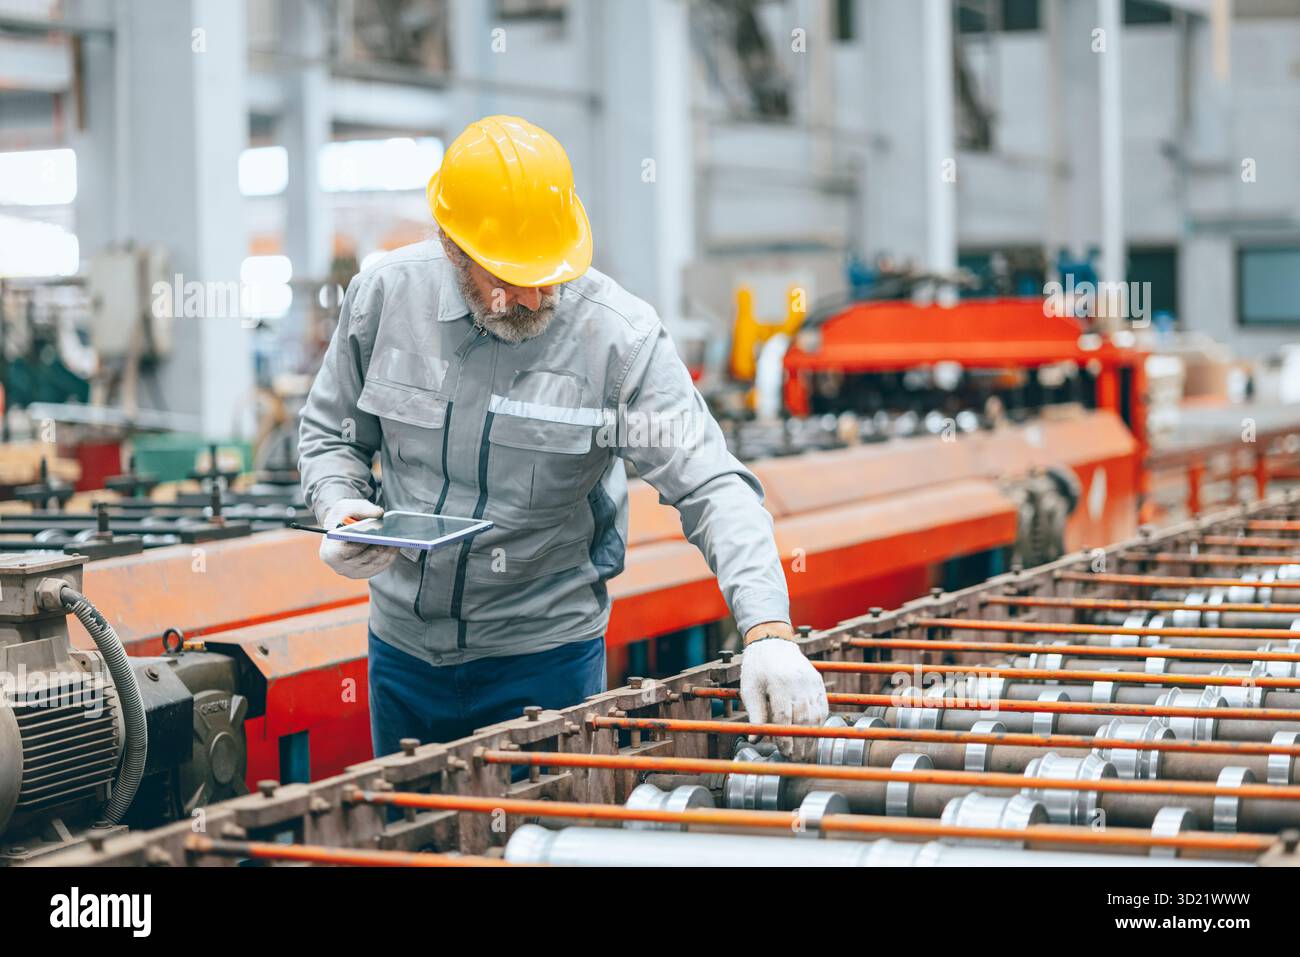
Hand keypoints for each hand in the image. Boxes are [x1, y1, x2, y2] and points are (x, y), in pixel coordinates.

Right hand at [318, 499, 397, 579]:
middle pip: (363, 559)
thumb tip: (379, 514)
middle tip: (392, 538)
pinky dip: (388, 557)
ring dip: (386, 552)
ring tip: (398, 541)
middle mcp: (340, 567)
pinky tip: (396, 546)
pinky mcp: (364, 573)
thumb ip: (360, 508)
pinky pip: (379, 567)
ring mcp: (353, 572)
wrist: (341, 530)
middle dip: (378, 548)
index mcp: (330, 552)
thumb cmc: (342, 518)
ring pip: (373, 563)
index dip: (361, 543)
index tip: (375, 536)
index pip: (346, 551)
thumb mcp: (345, 507)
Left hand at [739, 624, 828, 761]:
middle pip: (803, 719)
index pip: (784, 717)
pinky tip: (814, 733)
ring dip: (812, 736)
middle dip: (800, 742)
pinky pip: (822, 706)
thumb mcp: (750, 689)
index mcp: (778, 684)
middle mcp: (798, 683)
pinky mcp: (818, 682)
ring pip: (815, 715)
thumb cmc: (757, 667)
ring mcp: (810, 682)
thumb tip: (756, 739)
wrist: (773, 643)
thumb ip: (755, 715)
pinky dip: (819, 722)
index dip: (785, 736)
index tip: (783, 750)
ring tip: (805, 751)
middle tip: (795, 758)